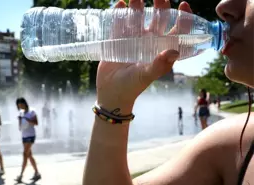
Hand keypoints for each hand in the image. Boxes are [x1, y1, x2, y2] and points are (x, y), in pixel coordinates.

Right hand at [96, 0, 191, 114]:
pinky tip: (119, 4)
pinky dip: (119, 13)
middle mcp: (149, 41)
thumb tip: (174, 51)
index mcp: (161, 49)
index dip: (183, 18)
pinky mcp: (117, 40)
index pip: (177, 31)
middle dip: (160, 6)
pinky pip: (119, 23)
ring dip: (138, 6)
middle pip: (158, 19)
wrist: (111, 92)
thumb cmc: (132, 86)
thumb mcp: (146, 76)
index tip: (183, 3)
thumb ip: (159, 65)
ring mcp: (133, 39)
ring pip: (138, 18)